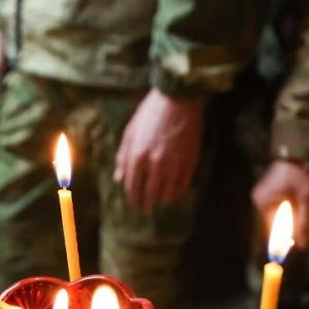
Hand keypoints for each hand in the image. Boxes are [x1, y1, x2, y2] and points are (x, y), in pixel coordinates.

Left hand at [114, 89, 203, 212]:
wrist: (178, 99)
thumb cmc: (151, 113)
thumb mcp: (130, 132)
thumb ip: (123, 157)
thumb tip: (118, 179)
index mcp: (137, 155)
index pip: (132, 187)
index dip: (133, 198)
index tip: (134, 203)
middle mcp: (155, 163)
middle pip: (149, 194)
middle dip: (145, 205)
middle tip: (145, 209)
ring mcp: (174, 164)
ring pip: (166, 194)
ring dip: (161, 201)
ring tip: (158, 203)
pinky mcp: (189, 162)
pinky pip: (182, 186)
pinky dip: (176, 193)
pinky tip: (172, 193)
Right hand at [252, 160, 308, 247]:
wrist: (300, 145)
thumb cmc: (303, 171)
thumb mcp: (307, 199)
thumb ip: (304, 223)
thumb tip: (303, 247)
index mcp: (263, 202)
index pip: (274, 229)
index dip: (287, 237)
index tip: (298, 243)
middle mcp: (259, 198)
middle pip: (277, 221)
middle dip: (291, 223)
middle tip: (306, 216)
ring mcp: (263, 191)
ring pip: (279, 212)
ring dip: (292, 213)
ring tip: (304, 202)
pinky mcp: (270, 186)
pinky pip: (280, 203)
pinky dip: (290, 205)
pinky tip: (299, 197)